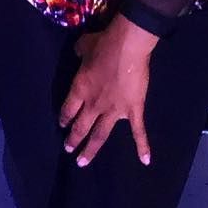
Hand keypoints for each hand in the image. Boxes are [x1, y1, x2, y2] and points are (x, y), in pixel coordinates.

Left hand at [59, 16, 157, 167]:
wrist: (126, 47)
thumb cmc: (103, 45)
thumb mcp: (83, 46)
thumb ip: (79, 53)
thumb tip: (79, 54)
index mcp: (80, 89)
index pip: (68, 109)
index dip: (64, 118)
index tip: (62, 125)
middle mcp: (94, 104)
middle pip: (81, 126)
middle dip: (73, 140)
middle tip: (68, 150)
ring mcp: (114, 110)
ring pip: (100, 135)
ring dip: (91, 149)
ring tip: (83, 162)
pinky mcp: (133, 110)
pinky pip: (138, 131)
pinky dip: (142, 146)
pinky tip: (145, 161)